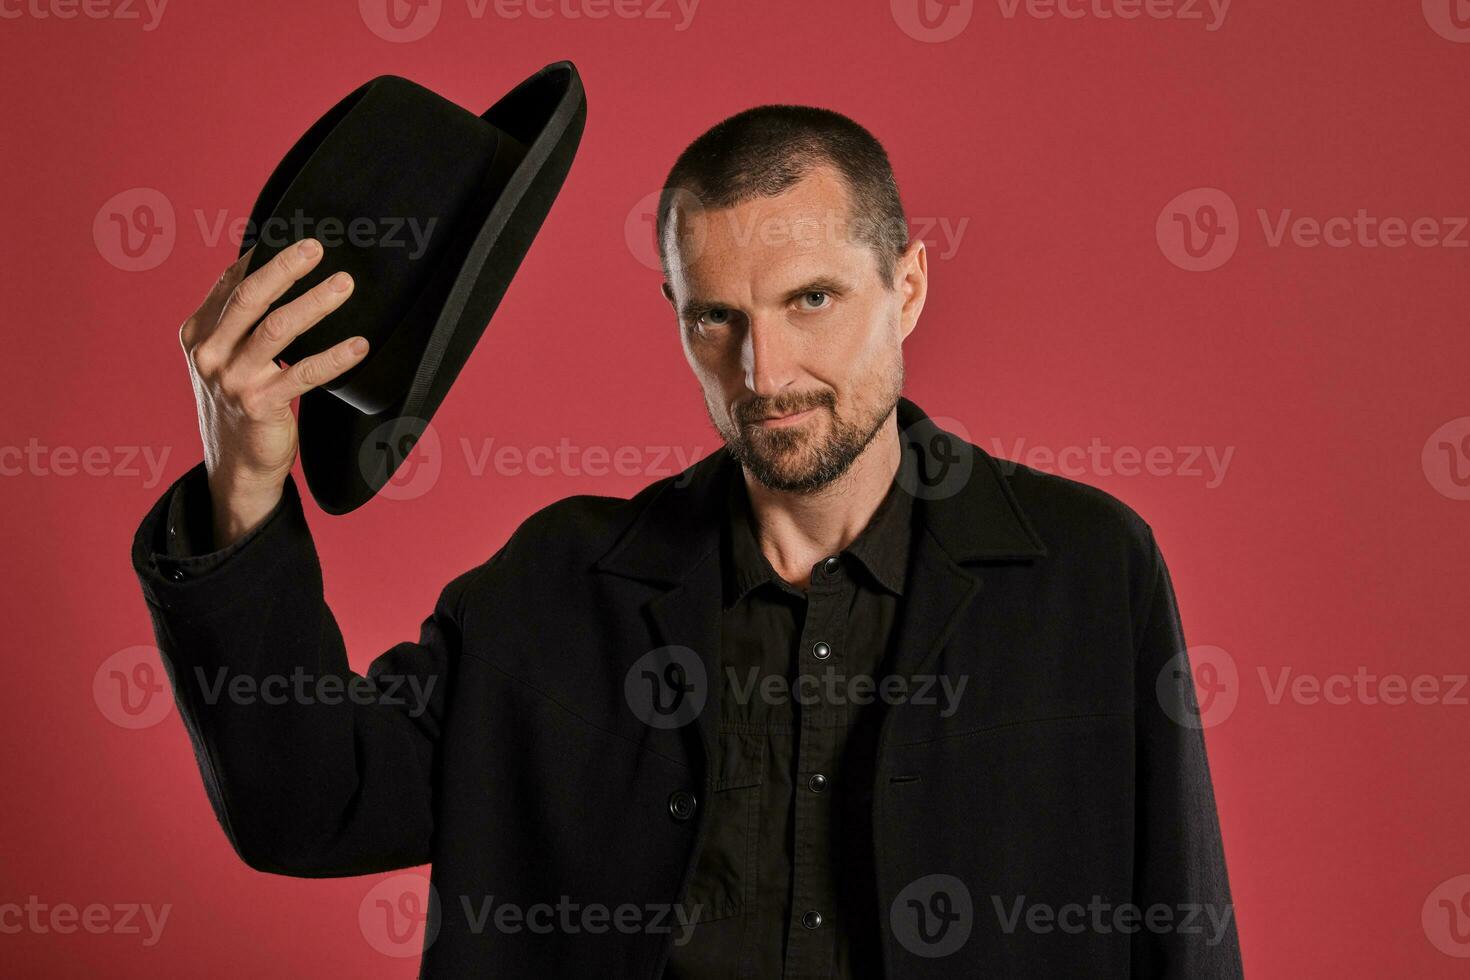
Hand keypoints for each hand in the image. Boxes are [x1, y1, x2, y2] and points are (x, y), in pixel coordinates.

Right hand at [178, 238, 363, 547]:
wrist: (235, 465)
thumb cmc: (238, 403)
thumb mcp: (225, 358)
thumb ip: (238, 321)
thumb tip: (274, 271)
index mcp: (197, 333)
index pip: (231, 283)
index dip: (262, 256)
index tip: (293, 234)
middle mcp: (209, 353)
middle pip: (250, 297)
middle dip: (285, 268)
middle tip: (317, 247)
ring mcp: (231, 379)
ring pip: (277, 328)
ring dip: (315, 303)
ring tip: (344, 284)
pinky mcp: (259, 404)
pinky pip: (304, 373)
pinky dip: (335, 357)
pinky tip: (359, 345)